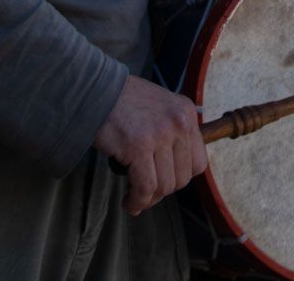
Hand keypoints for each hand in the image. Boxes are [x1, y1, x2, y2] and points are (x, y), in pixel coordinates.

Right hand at [94, 75, 206, 214]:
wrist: (95, 90)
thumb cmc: (123, 101)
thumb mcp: (160, 107)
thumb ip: (171, 131)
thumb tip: (173, 167)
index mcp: (187, 113)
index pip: (198, 162)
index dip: (180, 178)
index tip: (164, 183)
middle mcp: (179, 123)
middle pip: (182, 177)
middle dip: (163, 191)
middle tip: (145, 194)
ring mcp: (161, 134)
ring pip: (164, 185)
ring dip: (149, 200)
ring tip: (135, 200)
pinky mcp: (139, 146)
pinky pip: (145, 187)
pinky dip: (137, 201)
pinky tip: (129, 202)